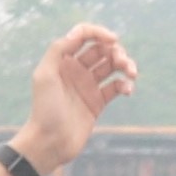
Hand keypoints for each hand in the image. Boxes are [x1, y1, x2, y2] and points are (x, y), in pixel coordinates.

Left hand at [18, 24, 134, 172]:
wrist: (50, 143)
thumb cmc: (44, 109)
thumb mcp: (45, 75)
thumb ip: (58, 49)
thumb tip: (77, 32)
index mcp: (63, 61)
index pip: (83, 36)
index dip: (99, 33)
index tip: (113, 40)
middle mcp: (76, 70)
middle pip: (102, 49)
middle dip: (116, 51)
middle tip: (122, 62)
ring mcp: (87, 86)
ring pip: (112, 66)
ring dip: (125, 65)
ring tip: (132, 73)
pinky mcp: (97, 102)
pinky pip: (116, 87)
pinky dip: (124, 84)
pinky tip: (127, 90)